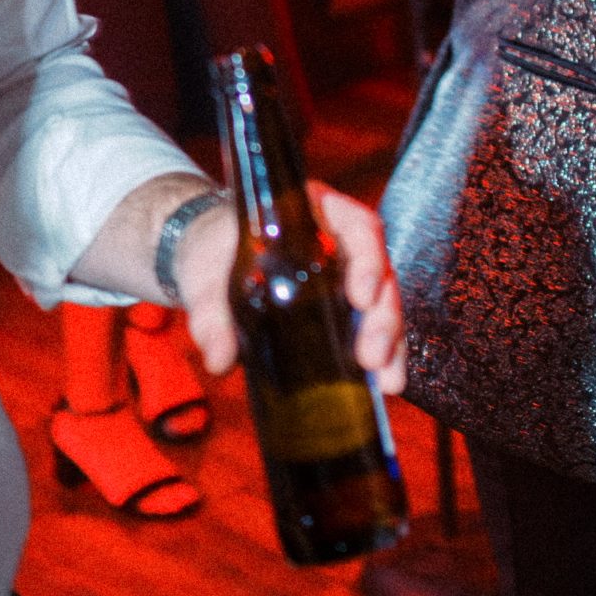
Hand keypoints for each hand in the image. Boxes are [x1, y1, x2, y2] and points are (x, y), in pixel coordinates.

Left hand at [173, 182, 406, 393]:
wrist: (205, 263)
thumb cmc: (210, 252)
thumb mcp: (205, 277)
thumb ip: (211, 316)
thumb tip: (220, 358)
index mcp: (315, 213)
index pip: (359, 227)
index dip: (369, 261)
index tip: (361, 297)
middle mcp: (340, 241)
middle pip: (380, 271)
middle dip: (383, 316)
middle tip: (372, 356)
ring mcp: (345, 275)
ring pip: (383, 301)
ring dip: (390, 341)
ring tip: (386, 381)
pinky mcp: (341, 308)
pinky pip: (369, 326)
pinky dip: (381, 354)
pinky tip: (382, 382)